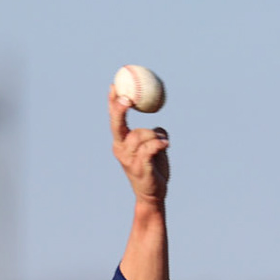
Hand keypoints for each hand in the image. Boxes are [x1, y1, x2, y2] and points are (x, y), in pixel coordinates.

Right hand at [110, 86, 168, 204]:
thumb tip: (158, 123)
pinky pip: (150, 148)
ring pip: (141, 135)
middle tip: (127, 98)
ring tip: (163, 144)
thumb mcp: (152, 146)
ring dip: (155, 136)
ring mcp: (129, 160)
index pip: (114, 119)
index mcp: (120, 143)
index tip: (115, 85)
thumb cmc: (153, 168)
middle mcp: (121, 150)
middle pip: (117, 125)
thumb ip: (153, 133)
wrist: (153, 194)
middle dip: (119, 110)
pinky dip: (159, 144)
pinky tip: (166, 145)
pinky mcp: (140, 168)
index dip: (113, 102)